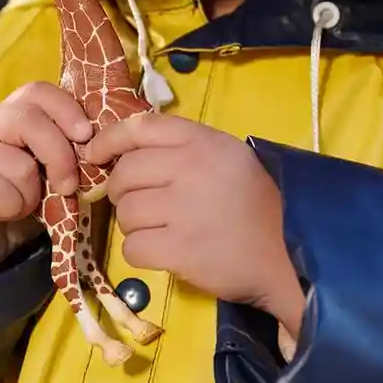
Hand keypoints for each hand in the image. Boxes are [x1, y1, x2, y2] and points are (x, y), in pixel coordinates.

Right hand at [0, 82, 92, 304]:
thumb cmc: (17, 198)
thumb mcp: (47, 171)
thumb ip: (67, 152)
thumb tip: (105, 148)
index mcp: (11, 114)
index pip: (38, 91)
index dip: (66, 109)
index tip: (85, 136)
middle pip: (29, 121)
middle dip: (59, 156)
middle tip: (68, 186)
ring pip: (18, 164)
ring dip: (32, 193)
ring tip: (26, 203)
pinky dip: (11, 208)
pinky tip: (4, 212)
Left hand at [82, 114, 305, 335]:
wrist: (287, 254)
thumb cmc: (257, 203)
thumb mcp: (228, 157)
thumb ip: (184, 148)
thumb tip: (126, 151)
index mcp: (202, 141)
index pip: (138, 128)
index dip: (108, 140)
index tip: (94, 154)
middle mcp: (190, 168)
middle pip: (124, 173)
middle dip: (123, 192)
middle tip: (144, 205)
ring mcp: (183, 210)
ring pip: (125, 212)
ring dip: (134, 224)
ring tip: (161, 230)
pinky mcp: (180, 250)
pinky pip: (133, 247)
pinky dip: (142, 253)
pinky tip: (165, 252)